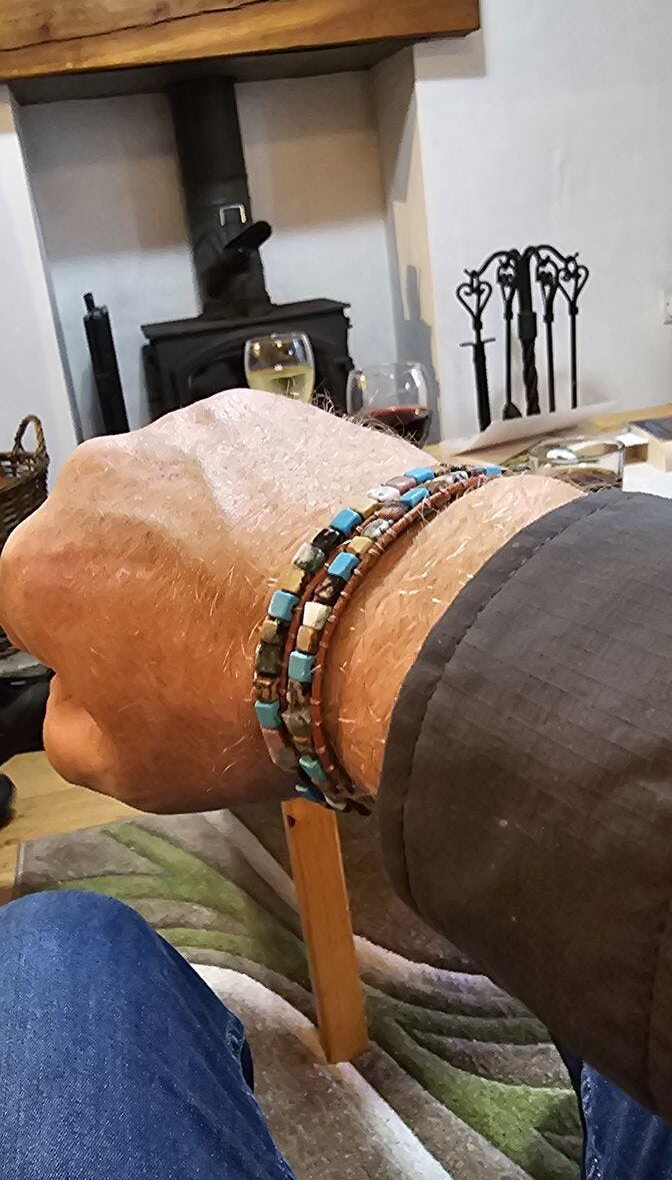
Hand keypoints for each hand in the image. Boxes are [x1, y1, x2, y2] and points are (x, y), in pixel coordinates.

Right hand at [0, 392, 577, 811]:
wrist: (389, 626)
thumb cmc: (255, 700)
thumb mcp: (132, 769)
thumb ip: (71, 728)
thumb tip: (78, 693)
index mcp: (40, 568)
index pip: (34, 604)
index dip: (87, 642)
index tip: (141, 665)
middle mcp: (93, 481)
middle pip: (102, 536)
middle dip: (140, 578)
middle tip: (215, 632)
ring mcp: (177, 436)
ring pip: (171, 492)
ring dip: (201, 532)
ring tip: (272, 591)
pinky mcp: (254, 410)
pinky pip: (238, 460)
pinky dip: (260, 494)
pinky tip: (303, 548)